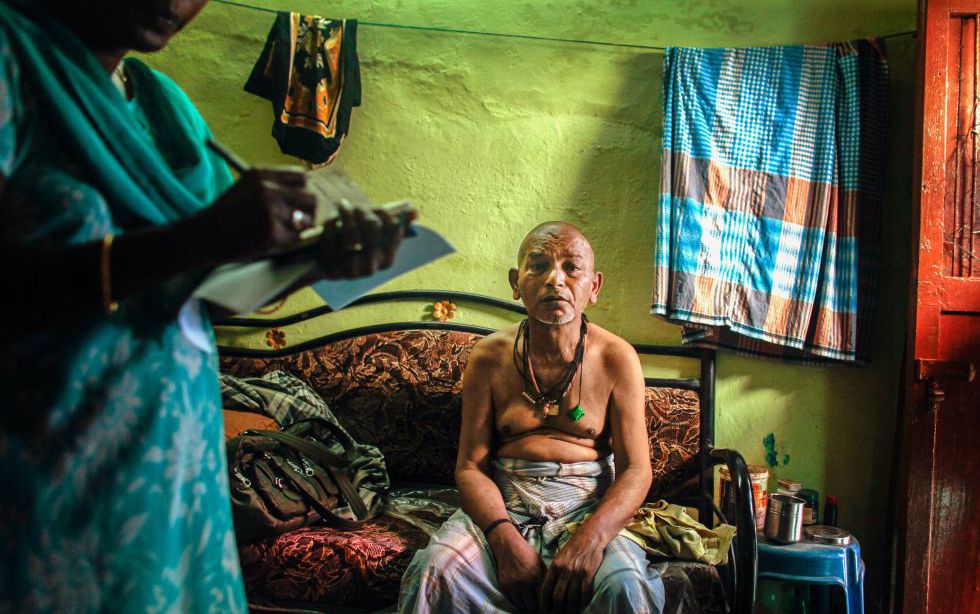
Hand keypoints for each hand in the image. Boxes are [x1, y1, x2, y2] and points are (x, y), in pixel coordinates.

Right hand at [195, 167, 316, 261]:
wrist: (202, 235)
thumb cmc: (226, 214)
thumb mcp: (246, 187)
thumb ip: (273, 186)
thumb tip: (307, 193)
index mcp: (262, 174)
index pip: (302, 178)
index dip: (303, 192)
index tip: (298, 203)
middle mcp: (268, 189)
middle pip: (311, 199)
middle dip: (308, 212)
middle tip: (297, 222)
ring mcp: (270, 211)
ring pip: (306, 222)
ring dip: (297, 230)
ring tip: (276, 232)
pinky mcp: (271, 234)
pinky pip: (295, 240)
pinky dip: (286, 244)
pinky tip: (268, 242)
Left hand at [314, 202, 403, 278]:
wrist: (332, 267)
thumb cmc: (359, 246)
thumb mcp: (377, 235)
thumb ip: (394, 222)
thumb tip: (414, 210)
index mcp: (387, 261)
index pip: (394, 230)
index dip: (386, 215)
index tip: (379, 209)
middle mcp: (371, 268)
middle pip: (372, 229)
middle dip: (364, 212)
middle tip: (357, 205)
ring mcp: (350, 271)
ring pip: (350, 233)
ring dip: (346, 214)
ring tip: (342, 205)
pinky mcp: (330, 268)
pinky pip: (331, 238)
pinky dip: (331, 223)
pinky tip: (332, 217)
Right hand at [488, 524, 544, 612]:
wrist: (507, 545)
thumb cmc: (526, 552)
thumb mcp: (540, 563)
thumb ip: (545, 578)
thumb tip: (551, 592)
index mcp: (535, 576)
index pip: (543, 598)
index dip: (546, 602)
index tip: (547, 604)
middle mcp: (524, 582)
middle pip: (532, 606)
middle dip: (536, 605)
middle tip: (537, 602)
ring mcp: (512, 585)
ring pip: (521, 606)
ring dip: (525, 604)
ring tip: (528, 600)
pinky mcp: (503, 586)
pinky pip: (511, 601)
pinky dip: (516, 601)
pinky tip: (520, 595)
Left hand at [539, 533, 603, 612]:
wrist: (590, 536)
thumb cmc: (574, 546)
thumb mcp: (559, 556)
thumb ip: (555, 571)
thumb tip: (549, 587)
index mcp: (554, 566)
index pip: (546, 589)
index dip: (544, 603)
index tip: (543, 610)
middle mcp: (564, 570)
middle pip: (558, 597)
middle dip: (556, 609)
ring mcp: (577, 573)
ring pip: (571, 598)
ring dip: (570, 608)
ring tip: (569, 612)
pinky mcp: (589, 574)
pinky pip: (585, 593)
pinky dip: (583, 602)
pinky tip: (582, 605)